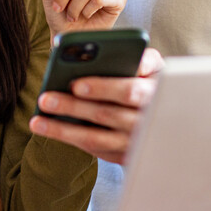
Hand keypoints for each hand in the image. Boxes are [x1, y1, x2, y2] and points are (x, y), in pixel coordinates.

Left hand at [30, 48, 163, 164]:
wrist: (173, 121)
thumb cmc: (153, 82)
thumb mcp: (156, 67)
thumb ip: (142, 58)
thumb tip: (113, 54)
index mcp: (156, 93)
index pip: (129, 92)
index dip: (103, 89)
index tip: (76, 85)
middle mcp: (146, 122)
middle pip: (107, 115)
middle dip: (74, 107)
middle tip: (46, 99)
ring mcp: (135, 143)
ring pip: (96, 138)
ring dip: (63, 130)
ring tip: (37, 119)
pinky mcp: (124, 157)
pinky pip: (94, 150)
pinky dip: (70, 139)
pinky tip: (49, 129)